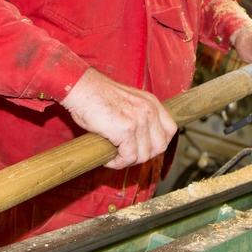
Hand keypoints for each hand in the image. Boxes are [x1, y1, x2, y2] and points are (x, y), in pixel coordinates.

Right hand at [60, 68, 177, 168]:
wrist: (81, 89)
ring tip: (114, 156)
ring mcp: (139, 120)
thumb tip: (141, 141)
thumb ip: (139, 116)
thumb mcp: (128, 101)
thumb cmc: (97, 96)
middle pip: (160, 146)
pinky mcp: (125, 130)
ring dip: (128, 161)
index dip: (158, 144)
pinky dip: (118, 163)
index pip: (170, 130)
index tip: (144, 148)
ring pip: (144, 155)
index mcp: (151, 102)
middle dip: (144, 156)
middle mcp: (149, 110)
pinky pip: (128, 157)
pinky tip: (108, 159)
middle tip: (127, 156)